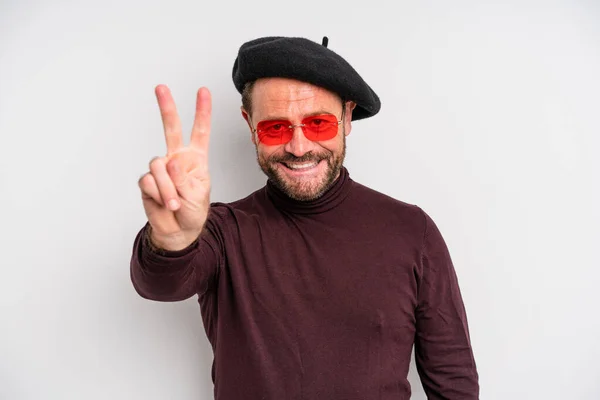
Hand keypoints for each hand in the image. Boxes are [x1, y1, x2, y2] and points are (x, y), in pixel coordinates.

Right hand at [138, 85, 211, 250]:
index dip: (202, 111)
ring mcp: (161, 169)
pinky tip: (165, 203)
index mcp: (196, 158)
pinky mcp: (147, 181)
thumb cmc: (193, 211)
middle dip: (167, 107)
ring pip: (158, 166)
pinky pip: (149, 182)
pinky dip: (159, 194)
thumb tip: (169, 163)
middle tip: (160, 87)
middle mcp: (177, 158)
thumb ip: (184, 179)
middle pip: (171, 129)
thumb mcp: (198, 195)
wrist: (178, 231)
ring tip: (175, 202)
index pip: (200, 131)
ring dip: (168, 187)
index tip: (203, 91)